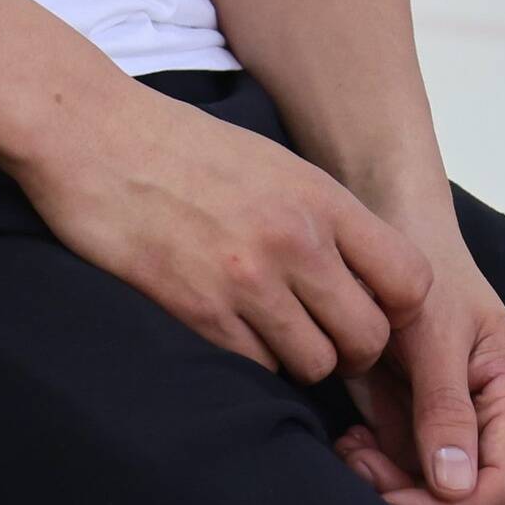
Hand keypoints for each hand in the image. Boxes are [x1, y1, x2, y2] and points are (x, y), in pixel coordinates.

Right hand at [19, 84, 429, 385]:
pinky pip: (257, 368)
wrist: (93, 136)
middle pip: (370, 336)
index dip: (400, 310)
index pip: (411, 279)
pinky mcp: (199, 312)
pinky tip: (230, 330)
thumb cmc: (181, 148)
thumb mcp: (273, 163)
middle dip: (352, 349)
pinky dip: (251, 360)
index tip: (373, 310)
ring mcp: (247, 280)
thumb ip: (322, 217)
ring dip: (300, 360)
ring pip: (316, 365)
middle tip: (324, 337)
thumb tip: (361, 273)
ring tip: (274, 335)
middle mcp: (295, 241)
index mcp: (320, 199)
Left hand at [332, 226, 504, 504]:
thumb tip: (454, 487)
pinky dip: (373, 479)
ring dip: (391, 497)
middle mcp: (492, 427)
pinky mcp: (416, 437)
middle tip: (363, 465)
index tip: (398, 499)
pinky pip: (403, 488)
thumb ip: (445, 405)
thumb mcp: (434, 331)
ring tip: (352, 448)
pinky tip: (350, 441)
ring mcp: (454, 437)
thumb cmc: (425, 273)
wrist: (392, 239)